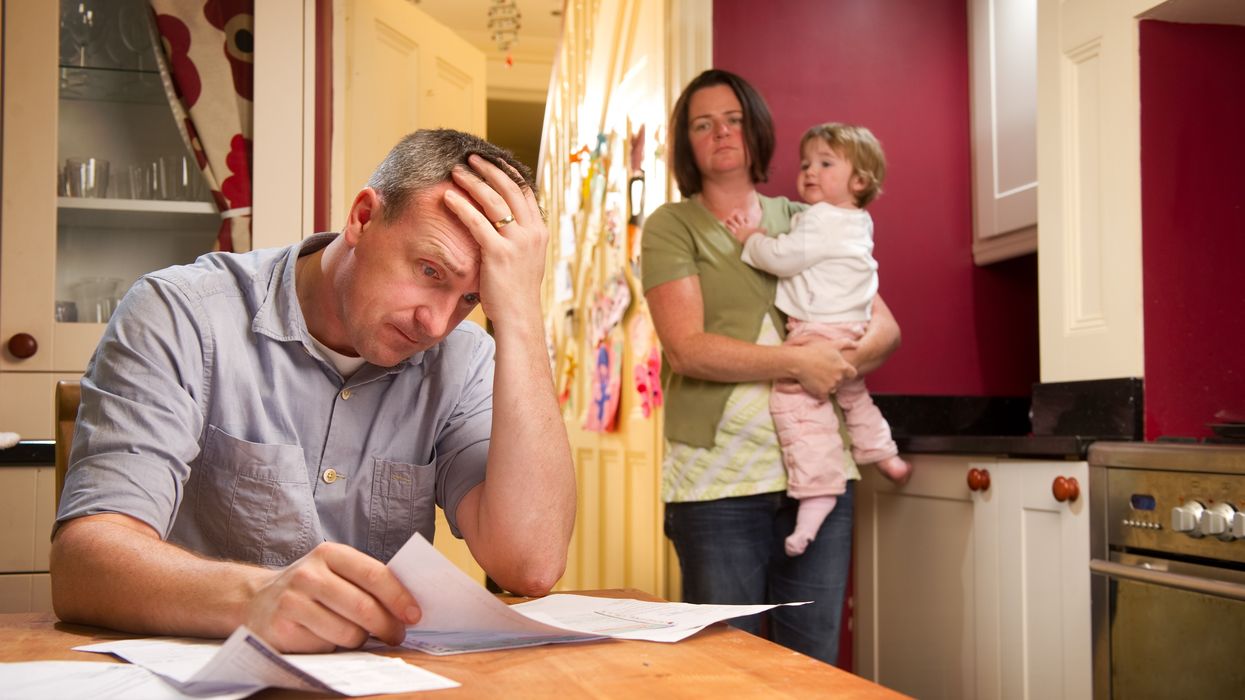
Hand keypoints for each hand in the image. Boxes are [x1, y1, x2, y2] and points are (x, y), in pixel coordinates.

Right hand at [245, 542, 419, 652]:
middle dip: (388, 626)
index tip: (415, 615)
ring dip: (361, 640)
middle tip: (396, 635)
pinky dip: (334, 649)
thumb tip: (408, 606)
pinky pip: (325, 648)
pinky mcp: (282, 629)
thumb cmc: (311, 588)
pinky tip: (327, 639)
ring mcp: (293, 601)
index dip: (399, 597)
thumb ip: (367, 581)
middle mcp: (309, 574)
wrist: (256, 601)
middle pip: (364, 608)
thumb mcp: (335, 571)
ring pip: (347, 633)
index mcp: (330, 554)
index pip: (375, 575)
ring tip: (359, 636)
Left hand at [445, 155, 547, 327]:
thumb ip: (518, 238)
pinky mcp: (499, 254)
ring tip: (456, 171)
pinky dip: (461, 206)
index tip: (492, 161)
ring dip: (473, 182)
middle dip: (489, 170)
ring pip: (493, 201)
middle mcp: (532, 232)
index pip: (525, 191)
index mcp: (539, 231)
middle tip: (471, 158)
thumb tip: (504, 222)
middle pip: (510, 189)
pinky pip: (477, 222)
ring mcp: (517, 242)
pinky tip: (448, 197)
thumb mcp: (526, 259)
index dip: (508, 173)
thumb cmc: (517, 291)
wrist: (520, 317)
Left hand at [723, 210, 764, 244]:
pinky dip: (727, 226)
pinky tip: (724, 224)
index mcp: (749, 225)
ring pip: (734, 223)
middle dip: (737, 217)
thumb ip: (763, 230)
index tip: (745, 218)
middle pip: (740, 219)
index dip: (746, 219)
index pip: (747, 221)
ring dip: (731, 221)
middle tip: (735, 214)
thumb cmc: (756, 236)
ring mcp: (739, 229)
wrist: (751, 238)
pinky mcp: (735, 232)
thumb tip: (767, 228)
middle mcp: (743, 226)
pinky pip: (730, 229)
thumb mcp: (760, 232)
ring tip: (727, 219)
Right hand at [786, 334, 857, 397]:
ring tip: (818, 376)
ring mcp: (831, 386)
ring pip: (833, 388)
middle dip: (836, 378)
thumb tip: (858, 345)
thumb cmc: (814, 351)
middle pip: (841, 381)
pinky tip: (814, 384)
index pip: (852, 374)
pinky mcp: (822, 393)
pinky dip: (820, 392)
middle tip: (825, 371)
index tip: (839, 369)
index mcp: (843, 367)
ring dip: (828, 385)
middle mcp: (839, 378)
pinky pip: (824, 395)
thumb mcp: (832, 344)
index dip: (847, 372)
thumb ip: (847, 344)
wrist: (798, 361)